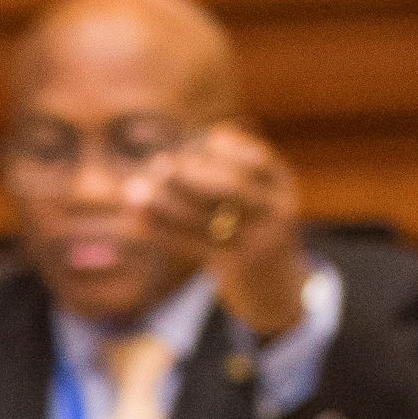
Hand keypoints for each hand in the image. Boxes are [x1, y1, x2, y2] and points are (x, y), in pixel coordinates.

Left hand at [128, 123, 312, 338]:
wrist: (278, 288)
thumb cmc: (259, 230)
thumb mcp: (263, 197)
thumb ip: (244, 169)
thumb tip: (214, 131)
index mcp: (283, 188)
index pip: (256, 160)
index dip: (225, 147)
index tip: (197, 140)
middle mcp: (274, 212)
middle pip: (229, 188)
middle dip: (191, 173)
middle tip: (159, 163)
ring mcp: (256, 242)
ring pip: (205, 219)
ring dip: (165, 203)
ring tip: (135, 190)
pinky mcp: (233, 266)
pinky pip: (191, 244)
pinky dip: (162, 231)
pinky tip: (137, 220)